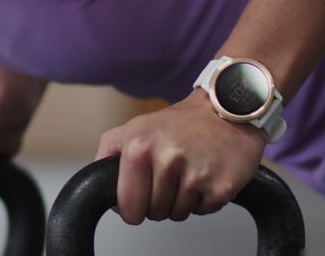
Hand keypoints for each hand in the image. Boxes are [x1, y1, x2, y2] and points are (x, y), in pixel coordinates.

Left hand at [95, 89, 264, 223]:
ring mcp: (195, 175)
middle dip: (157, 203)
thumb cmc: (179, 123)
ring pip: (177, 214)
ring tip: (186, 174)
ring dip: (180, 201)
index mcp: (139, 147)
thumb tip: (99, 187)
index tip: (137, 201)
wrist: (224, 110)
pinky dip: (203, 200)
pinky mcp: (221, 188)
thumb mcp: (133, 128)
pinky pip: (203, 211)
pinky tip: (204, 175)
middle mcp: (166, 160)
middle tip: (167, 179)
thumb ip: (108, 155)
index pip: (127, 205)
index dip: (131, 208)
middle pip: (153, 213)